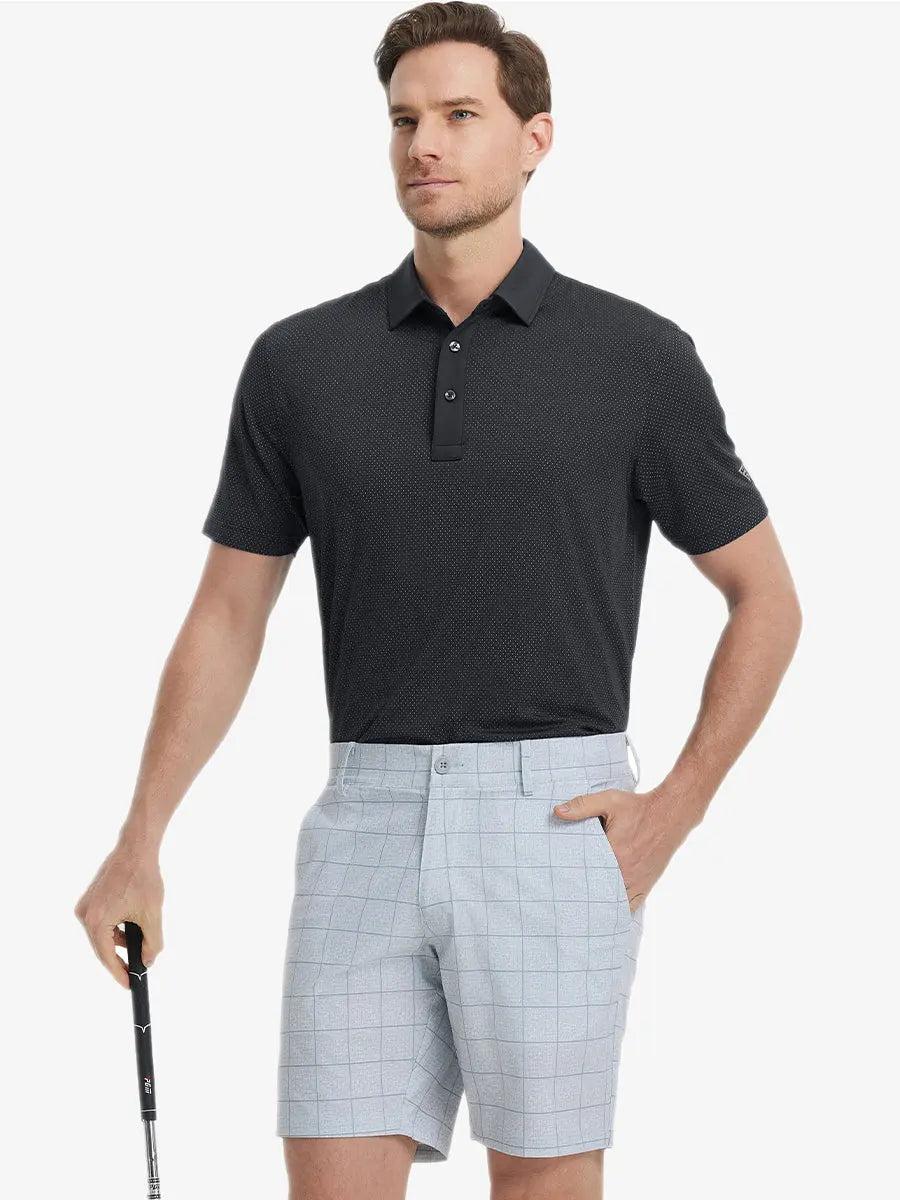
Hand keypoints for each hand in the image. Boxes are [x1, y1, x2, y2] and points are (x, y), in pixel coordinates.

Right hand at [73, 839, 164, 988]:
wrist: (136, 848)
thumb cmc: (143, 878)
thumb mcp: (152, 915)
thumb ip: (152, 943)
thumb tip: (148, 961)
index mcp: (96, 920)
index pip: (106, 956)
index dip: (119, 973)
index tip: (130, 985)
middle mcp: (85, 914)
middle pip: (102, 946)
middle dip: (121, 957)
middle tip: (137, 970)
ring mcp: (86, 905)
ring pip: (103, 934)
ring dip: (121, 940)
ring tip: (141, 941)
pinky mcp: (91, 898)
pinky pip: (103, 921)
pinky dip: (117, 926)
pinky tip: (132, 924)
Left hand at [553, 784, 683, 913]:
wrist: (669, 814)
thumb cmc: (638, 807)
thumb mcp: (609, 800)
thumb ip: (582, 806)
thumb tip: (558, 811)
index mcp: (614, 853)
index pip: (585, 875)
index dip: (572, 881)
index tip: (559, 886)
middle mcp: (626, 872)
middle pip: (598, 893)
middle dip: (583, 897)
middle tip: (566, 901)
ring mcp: (637, 881)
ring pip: (614, 904)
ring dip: (599, 906)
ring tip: (582, 911)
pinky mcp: (646, 885)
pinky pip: (631, 906)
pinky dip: (619, 910)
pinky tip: (606, 914)